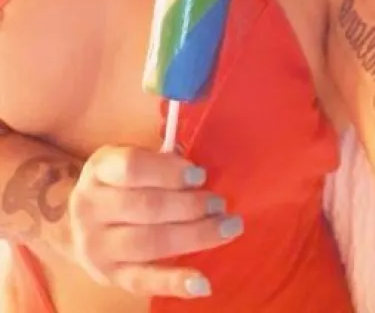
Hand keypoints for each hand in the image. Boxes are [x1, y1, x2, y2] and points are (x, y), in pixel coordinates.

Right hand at [68, 145, 242, 299]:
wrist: (80, 226)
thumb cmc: (117, 185)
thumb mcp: (126, 161)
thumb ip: (159, 160)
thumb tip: (197, 172)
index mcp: (99, 170)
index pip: (132, 166)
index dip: (169, 171)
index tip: (200, 175)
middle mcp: (90, 207)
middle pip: (146, 206)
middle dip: (190, 205)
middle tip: (219, 203)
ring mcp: (97, 246)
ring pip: (149, 242)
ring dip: (194, 236)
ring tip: (226, 228)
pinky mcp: (109, 276)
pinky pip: (144, 281)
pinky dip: (175, 283)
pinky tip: (203, 283)